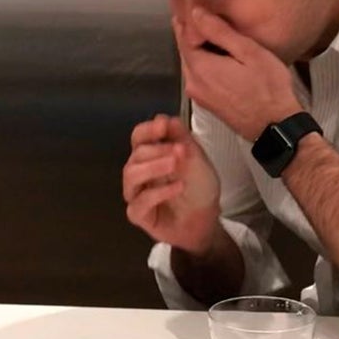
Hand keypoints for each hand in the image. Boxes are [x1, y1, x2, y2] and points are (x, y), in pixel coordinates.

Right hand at [122, 114, 221, 254]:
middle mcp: (139, 172)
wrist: (207, 221)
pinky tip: (178, 188)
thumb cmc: (199, 188)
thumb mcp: (197, 158)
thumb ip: (181, 139)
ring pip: (130, 175)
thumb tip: (165, 118)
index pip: (138, 137)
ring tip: (175, 165)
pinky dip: (158, 193)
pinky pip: (139, 203)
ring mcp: (136, 193)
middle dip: (157, 149)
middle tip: (179, 151)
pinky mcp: (139, 215)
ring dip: (153, 167)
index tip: (163, 126)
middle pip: (136, 154)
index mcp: (151, 155)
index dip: (148, 130)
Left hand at [174, 8, 301, 141]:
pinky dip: (206, 64)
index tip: (187, 6)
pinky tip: (222, 59)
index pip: (182, 36)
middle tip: (202, 16)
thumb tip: (197, 14)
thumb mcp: (248, 52)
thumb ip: (219, 31)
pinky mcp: (208, 103)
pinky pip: (200, 77)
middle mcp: (194, 83)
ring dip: (200, 49)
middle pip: (186, 51)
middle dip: (192, 34)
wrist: (276, 126)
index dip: (185, 20)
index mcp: (201, 68)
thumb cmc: (269, 90)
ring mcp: (200, 96)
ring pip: (193, 64)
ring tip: (215, 35)